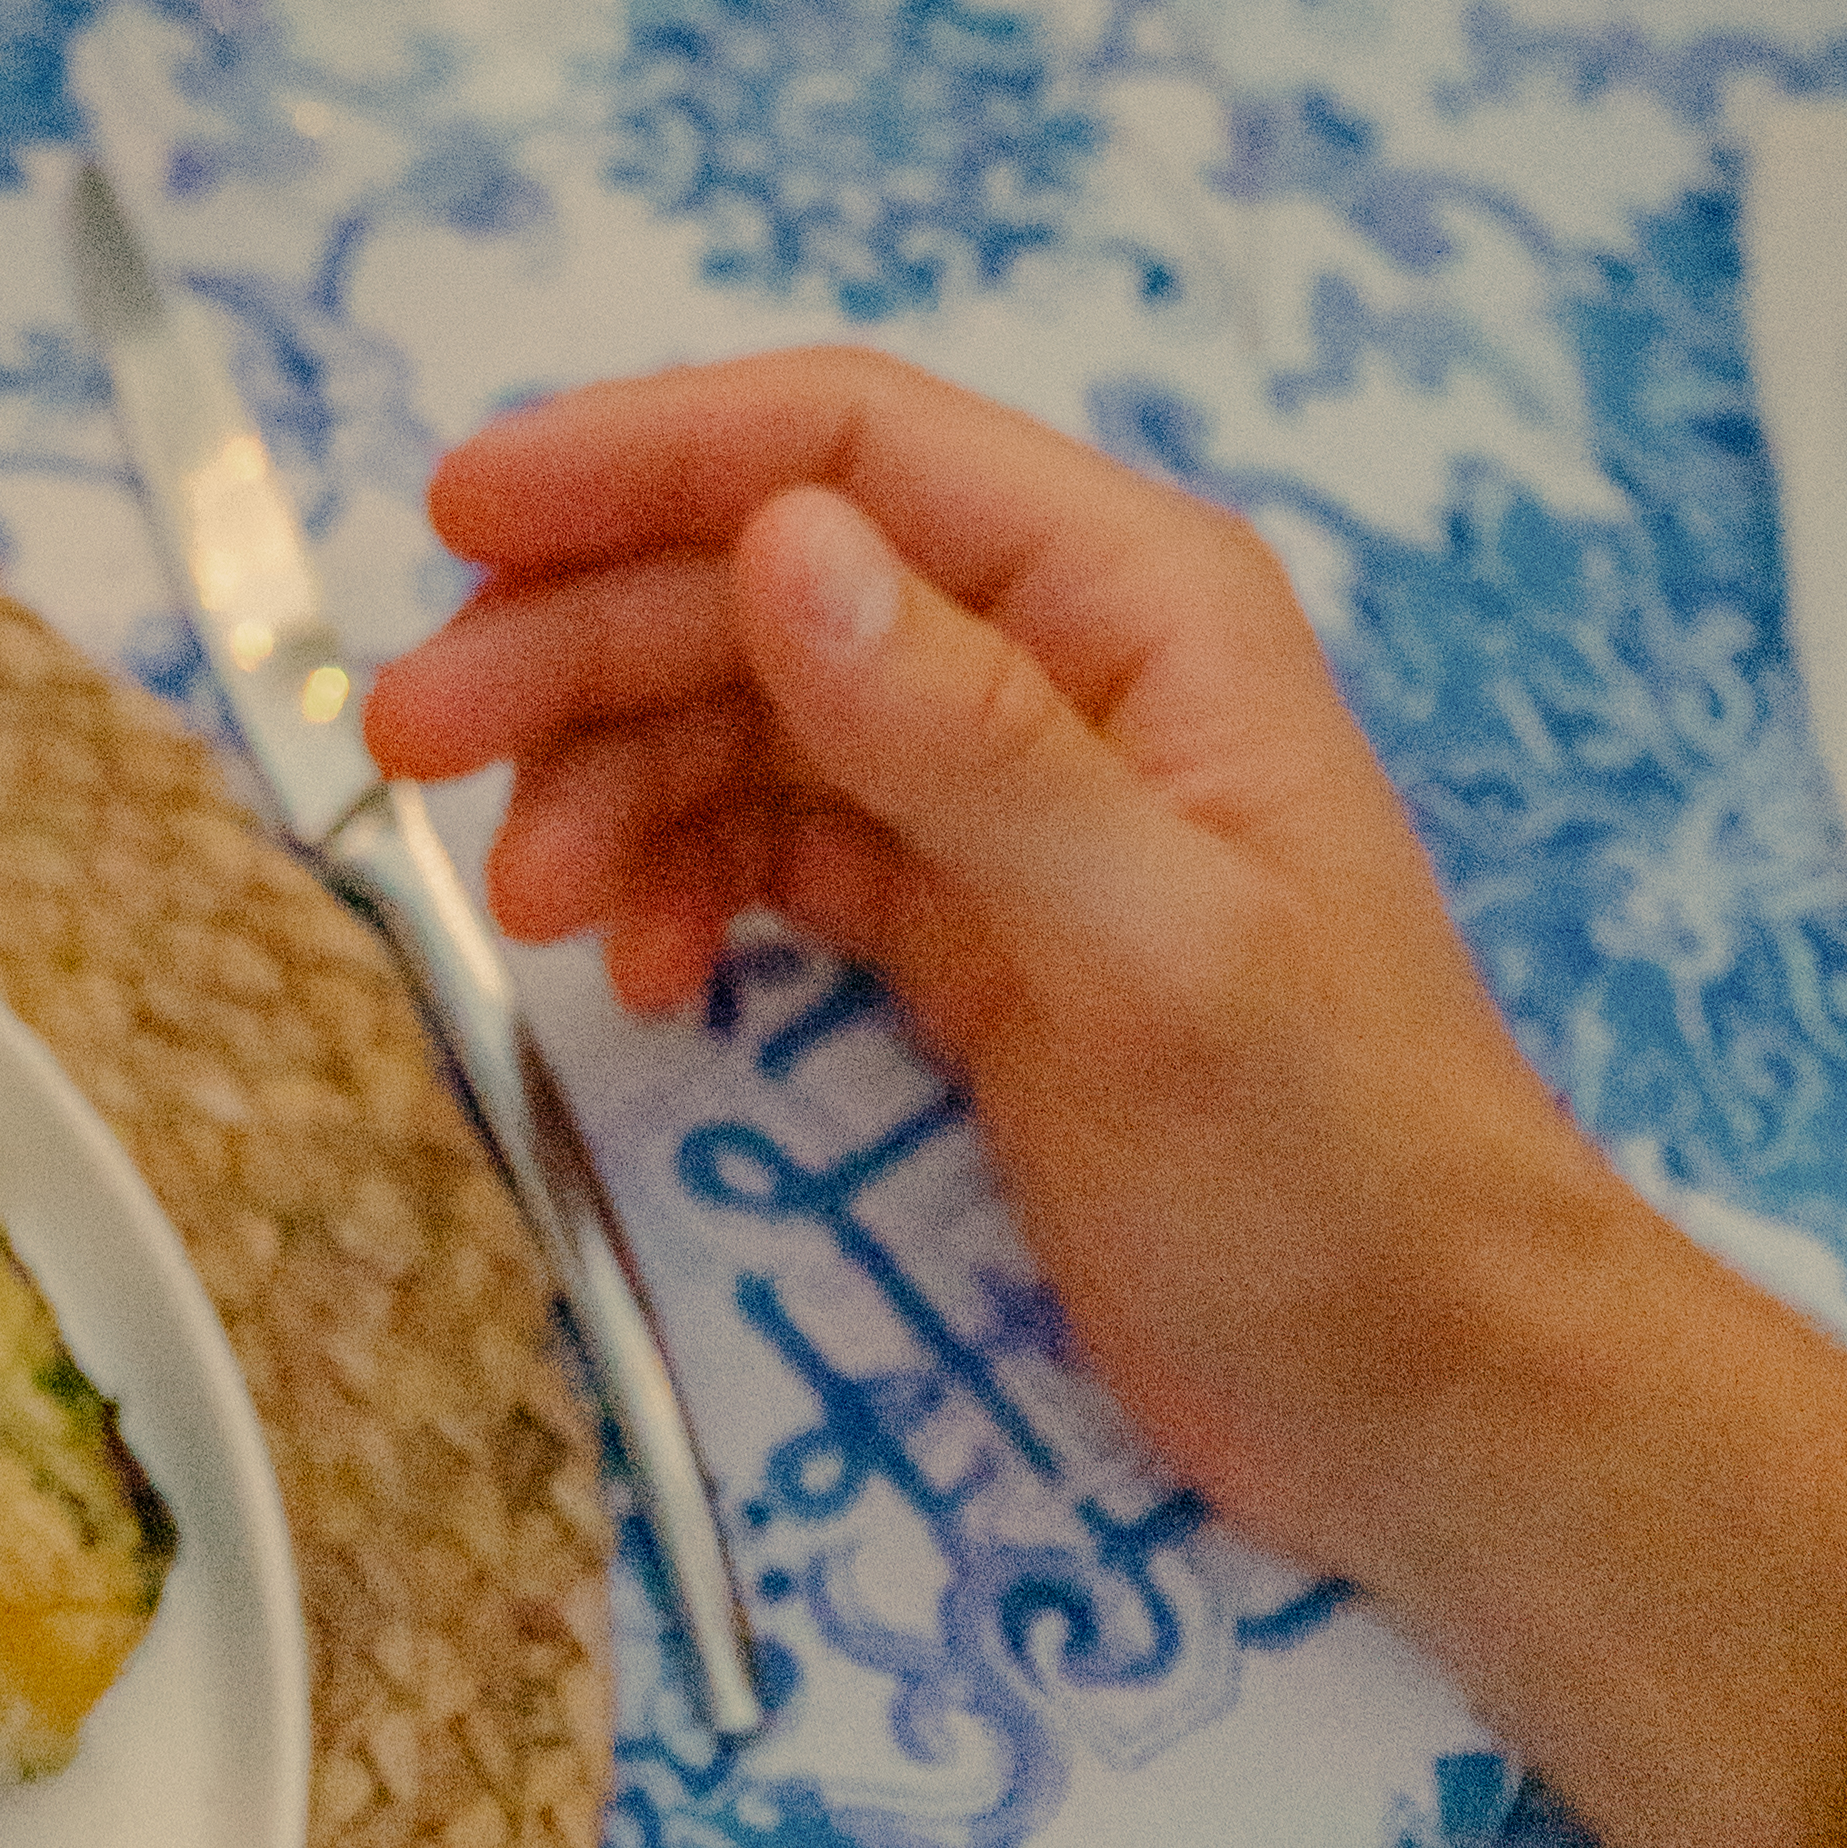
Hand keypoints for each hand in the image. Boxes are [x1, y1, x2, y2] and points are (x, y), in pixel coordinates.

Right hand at [365, 357, 1608, 1584]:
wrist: (1436, 1403)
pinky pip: (773, 838)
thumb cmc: (1342, 1172)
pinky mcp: (967, 920)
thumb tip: (779, 546)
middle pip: (758, 576)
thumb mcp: (1154, 957)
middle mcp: (1057, 656)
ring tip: (531, 905)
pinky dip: (682, 880)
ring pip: (741, 705)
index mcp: (1129, 598)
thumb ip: (967, 745)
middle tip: (410, 745)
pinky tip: (646, 969)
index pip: (842, 444)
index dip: (639, 457)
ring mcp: (1005, 789)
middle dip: (577, 642)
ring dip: (610, 778)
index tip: (459, 522)